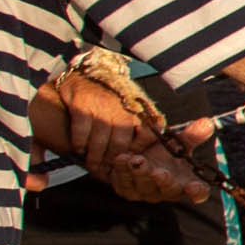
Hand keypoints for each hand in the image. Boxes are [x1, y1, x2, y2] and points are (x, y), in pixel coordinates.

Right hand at [32, 70, 209, 204]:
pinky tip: (78, 149)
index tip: (128, 167)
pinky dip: (79, 144)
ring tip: (92, 166)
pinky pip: (82, 132)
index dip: (137, 158)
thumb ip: (149, 130)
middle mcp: (126, 108)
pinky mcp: (83, 103)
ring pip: (100, 142)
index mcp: (144, 111)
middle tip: (105, 174)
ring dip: (94, 158)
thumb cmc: (120, 98)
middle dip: (112, 163)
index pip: (147, 140)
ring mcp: (104, 105)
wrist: (93, 71)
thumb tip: (165, 152)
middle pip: (120, 146)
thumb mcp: (141, 110)